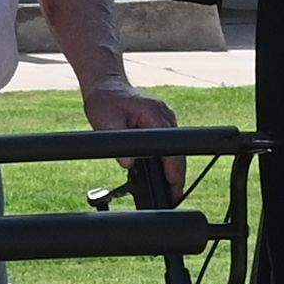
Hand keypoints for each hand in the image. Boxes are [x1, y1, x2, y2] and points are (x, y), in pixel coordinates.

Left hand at [81, 81, 181, 206]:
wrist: (105, 85)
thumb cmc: (105, 101)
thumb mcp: (105, 122)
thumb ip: (118, 143)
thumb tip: (129, 164)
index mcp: (156, 115)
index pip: (172, 148)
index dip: (175, 171)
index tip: (175, 187)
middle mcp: (166, 116)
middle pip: (178, 152)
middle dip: (177, 176)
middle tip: (175, 198)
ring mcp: (166, 119)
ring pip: (175, 149)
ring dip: (173, 169)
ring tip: (171, 191)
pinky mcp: (161, 122)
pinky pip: (169, 144)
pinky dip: (167, 159)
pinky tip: (163, 174)